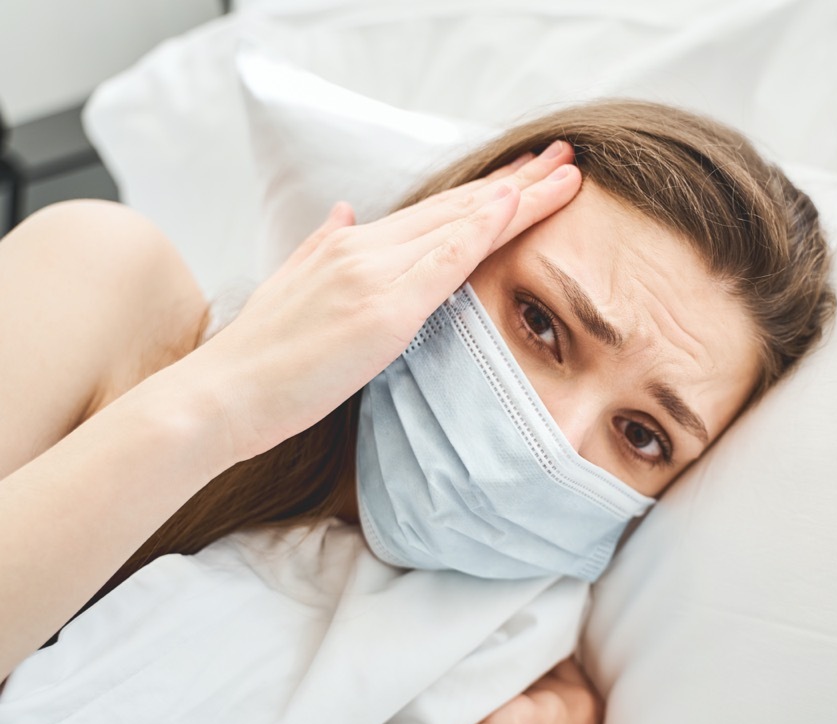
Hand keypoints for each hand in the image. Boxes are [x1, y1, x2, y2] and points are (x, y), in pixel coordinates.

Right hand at [177, 144, 580, 463]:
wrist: (217, 396)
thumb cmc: (259, 359)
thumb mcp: (290, 287)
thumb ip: (321, 247)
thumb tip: (342, 212)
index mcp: (350, 249)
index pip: (433, 215)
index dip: (485, 195)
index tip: (527, 177)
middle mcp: (364, 249)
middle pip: (456, 209)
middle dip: (518, 185)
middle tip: (566, 163)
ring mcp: (372, 275)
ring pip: (459, 225)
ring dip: (519, 198)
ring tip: (567, 177)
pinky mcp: (380, 311)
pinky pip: (441, 261)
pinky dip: (479, 229)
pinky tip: (511, 205)